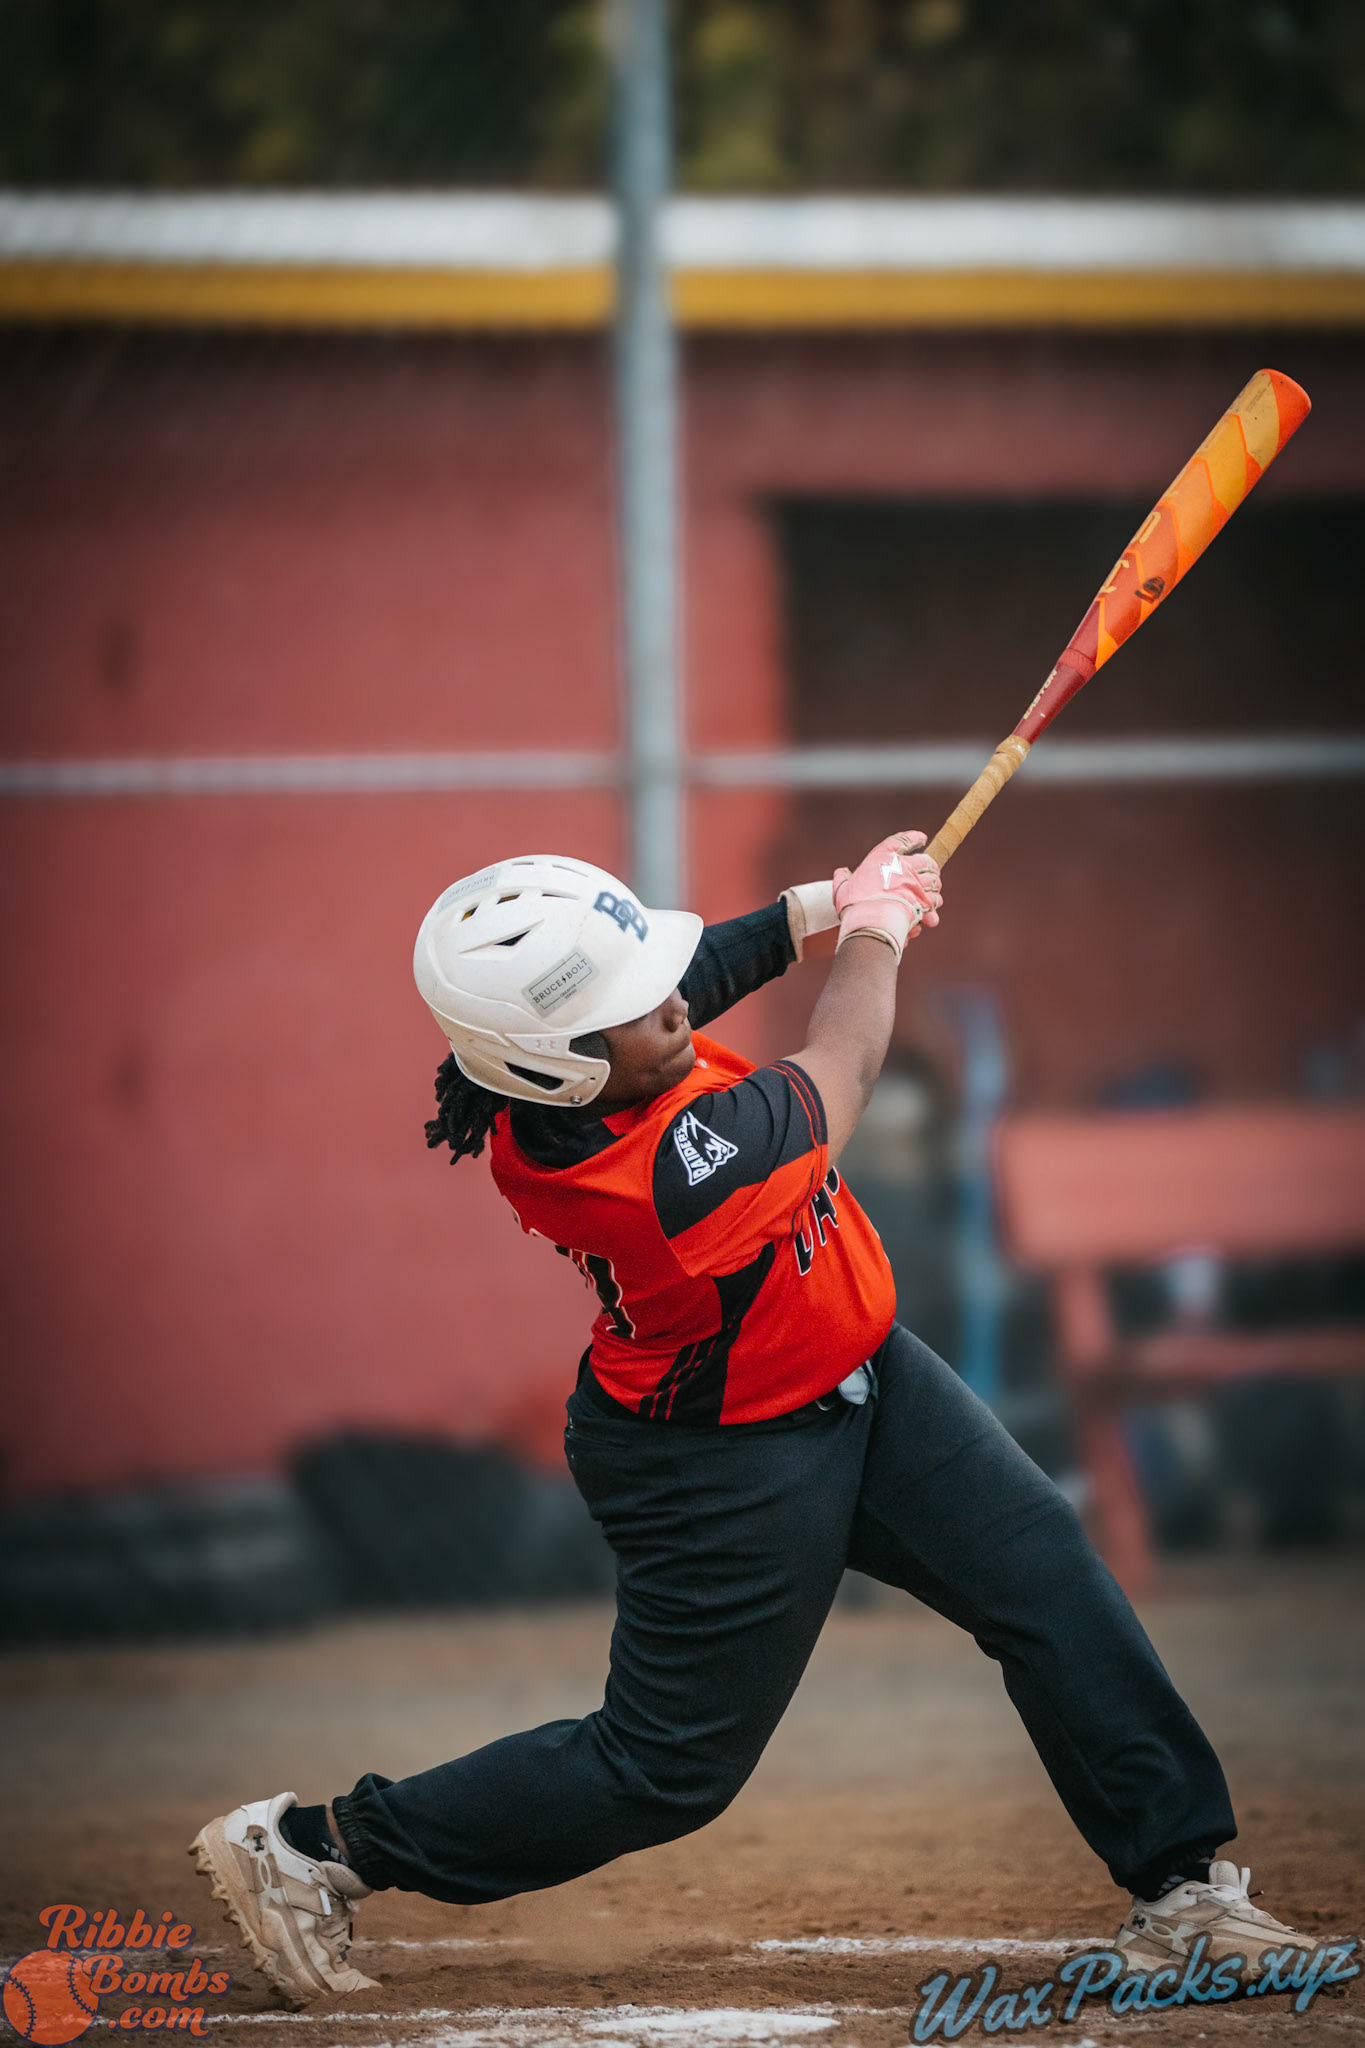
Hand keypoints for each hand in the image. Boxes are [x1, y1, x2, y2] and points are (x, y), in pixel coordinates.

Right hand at [833, 831, 942, 961]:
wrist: (869, 921)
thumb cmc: (854, 905)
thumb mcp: (842, 889)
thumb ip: (842, 879)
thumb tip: (842, 872)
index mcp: (882, 858)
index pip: (901, 841)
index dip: (914, 838)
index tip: (923, 838)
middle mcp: (902, 867)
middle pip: (925, 860)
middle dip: (931, 865)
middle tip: (931, 870)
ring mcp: (915, 883)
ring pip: (934, 880)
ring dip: (935, 887)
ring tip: (933, 893)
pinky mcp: (923, 901)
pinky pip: (934, 901)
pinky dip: (933, 908)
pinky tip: (931, 915)